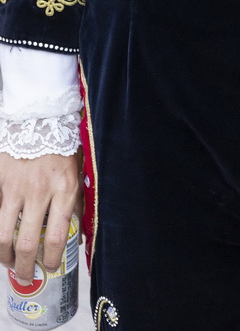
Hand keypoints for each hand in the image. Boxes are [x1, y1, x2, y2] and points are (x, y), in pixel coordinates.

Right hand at [0, 152, 80, 279]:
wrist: (40, 117)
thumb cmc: (62, 148)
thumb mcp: (77, 173)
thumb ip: (77, 204)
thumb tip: (78, 238)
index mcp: (65, 188)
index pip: (57, 235)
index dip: (53, 258)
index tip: (52, 268)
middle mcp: (40, 191)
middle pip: (28, 242)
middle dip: (26, 267)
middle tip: (27, 276)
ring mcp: (16, 188)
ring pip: (3, 235)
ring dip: (5, 256)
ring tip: (10, 263)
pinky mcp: (0, 182)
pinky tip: (2, 239)